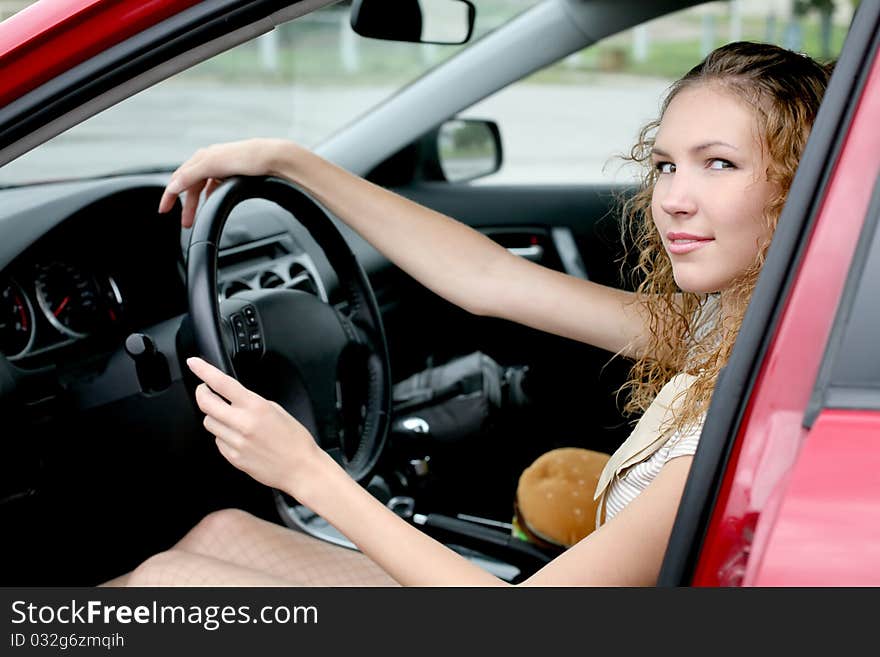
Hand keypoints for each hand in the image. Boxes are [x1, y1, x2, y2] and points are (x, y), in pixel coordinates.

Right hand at [158, 138, 293, 227]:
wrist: (274, 157)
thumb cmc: (247, 157)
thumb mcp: (213, 165)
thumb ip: (190, 175)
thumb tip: (173, 186)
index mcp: (203, 157)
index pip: (179, 178)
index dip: (170, 195)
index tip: (164, 210)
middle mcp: (211, 160)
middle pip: (191, 185)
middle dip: (186, 205)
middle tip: (185, 223)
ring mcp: (223, 167)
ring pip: (203, 187)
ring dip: (198, 204)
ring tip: (198, 218)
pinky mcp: (236, 173)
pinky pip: (216, 187)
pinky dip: (211, 197)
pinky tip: (213, 204)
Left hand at [186, 356, 321, 494]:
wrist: (300, 469)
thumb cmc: (295, 440)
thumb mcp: (277, 410)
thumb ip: (252, 402)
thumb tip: (234, 398)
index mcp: (256, 407)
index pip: (222, 383)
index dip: (203, 370)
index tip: (194, 363)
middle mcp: (242, 424)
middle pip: (205, 403)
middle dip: (202, 393)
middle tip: (205, 390)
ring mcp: (235, 442)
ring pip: (208, 423)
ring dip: (214, 416)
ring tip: (229, 418)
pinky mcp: (233, 457)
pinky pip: (217, 441)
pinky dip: (222, 435)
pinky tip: (237, 436)